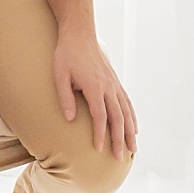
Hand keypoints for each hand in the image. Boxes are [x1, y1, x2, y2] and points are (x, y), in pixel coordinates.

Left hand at [53, 33, 137, 158]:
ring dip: (130, 132)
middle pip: (117, 118)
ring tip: (133, 150)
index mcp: (94, 86)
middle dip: (119, 139)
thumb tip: (70, 119)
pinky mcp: (115, 82)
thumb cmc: (66, 54)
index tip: (100, 150)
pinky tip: (134, 128)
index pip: (100, 116)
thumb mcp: (59, 74)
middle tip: (120, 158)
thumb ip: (65, 97)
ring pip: (126, 112)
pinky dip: (132, 117)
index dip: (100, 134)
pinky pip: (127, 103)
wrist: (80, 34)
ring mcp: (114, 84)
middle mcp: (108, 87)